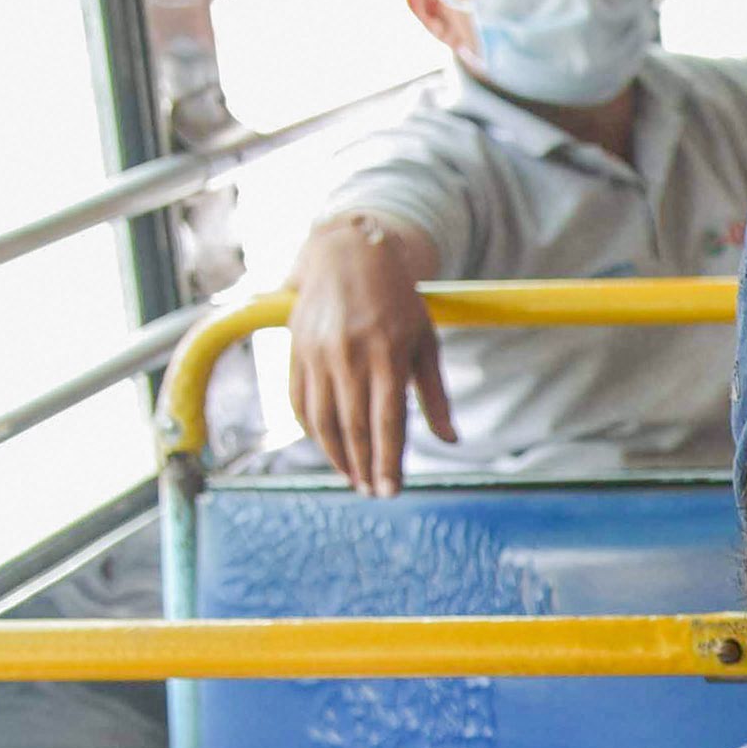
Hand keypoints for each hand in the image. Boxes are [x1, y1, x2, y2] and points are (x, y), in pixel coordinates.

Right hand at [285, 214, 453, 496]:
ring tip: (352, 477)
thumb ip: (435, 394)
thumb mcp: (425, 342)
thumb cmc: (397, 301)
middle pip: (354, 428)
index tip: (391, 492)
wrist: (347, 253)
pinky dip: (312, 430)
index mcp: (387, 355)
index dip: (388, 463)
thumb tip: (451, 440)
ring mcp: (317, 353)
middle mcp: (348, 356)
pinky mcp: (295, 350)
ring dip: (336, 456)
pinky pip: (299, 401)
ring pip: (321, 420)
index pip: (387, 423)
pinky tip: (328, 447)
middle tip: (373, 493)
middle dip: (364, 467)